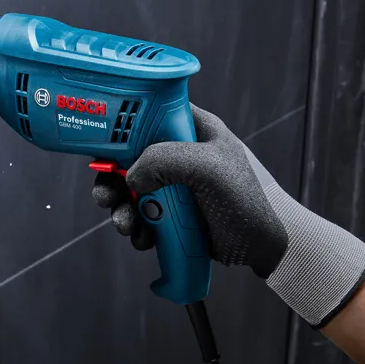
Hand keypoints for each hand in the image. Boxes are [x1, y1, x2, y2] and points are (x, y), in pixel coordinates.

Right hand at [93, 105, 364, 327]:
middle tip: (104, 197)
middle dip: (110, 180)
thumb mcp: (208, 167)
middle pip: (127, 158)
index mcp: (190, 129)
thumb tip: (129, 177)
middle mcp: (177, 154)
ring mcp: (172, 186)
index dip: (120, 129)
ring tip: (125, 226)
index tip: (102, 148)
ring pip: (129, 192)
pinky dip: (136, 229)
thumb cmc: (245, 199)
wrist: (262, 246)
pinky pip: (141, 218)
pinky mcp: (170, 214)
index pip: (145, 116)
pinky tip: (143, 240)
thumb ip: (165, 160)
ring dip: (120, 210)